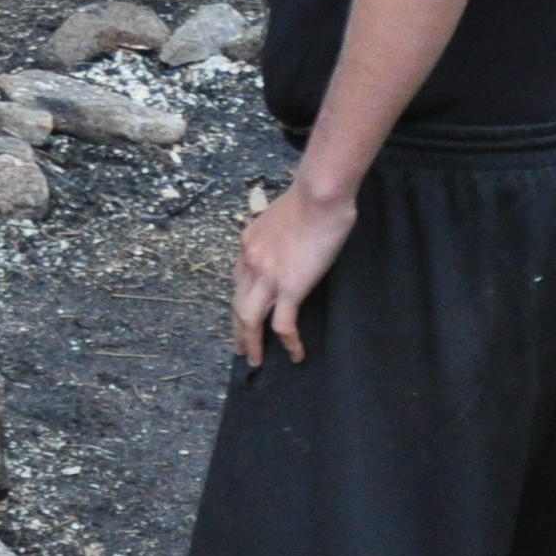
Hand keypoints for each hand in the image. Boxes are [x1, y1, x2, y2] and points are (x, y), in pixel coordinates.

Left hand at [231, 177, 358, 363]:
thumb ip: (279, 236)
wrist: (318, 195)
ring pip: (249, 318)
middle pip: (237, 303)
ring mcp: (267, 275)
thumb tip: (290, 247)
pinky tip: (296, 355)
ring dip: (250, 342)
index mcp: (248, 243)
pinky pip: (282, 324)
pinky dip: (288, 343)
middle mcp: (250, 261)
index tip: (242, 316)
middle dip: (238, 329)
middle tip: (241, 349)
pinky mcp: (289, 287)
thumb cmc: (311, 198)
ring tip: (255, 360)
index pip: (238, 280)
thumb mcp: (283, 216)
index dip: (240, 300)